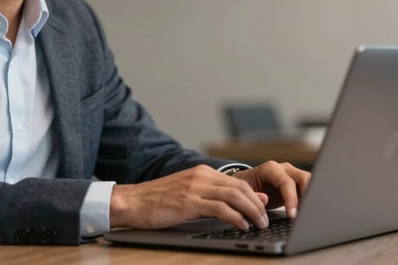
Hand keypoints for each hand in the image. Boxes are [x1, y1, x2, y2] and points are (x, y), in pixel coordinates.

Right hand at [110, 164, 270, 230]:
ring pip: (234, 196)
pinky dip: (235, 217)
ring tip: (258, 224)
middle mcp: (201, 176)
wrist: (132, 201)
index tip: (263, 211)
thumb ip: (216, 196)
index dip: (254, 197)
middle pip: (240, 187)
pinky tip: (241, 225)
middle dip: (257, 205)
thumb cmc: (159, 201)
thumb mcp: (190, 195)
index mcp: (202, 172)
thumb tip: (245, 200)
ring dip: (251, 211)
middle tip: (265, 220)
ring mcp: (194, 187)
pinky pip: (220, 208)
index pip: (237, 182)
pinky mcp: (188, 201)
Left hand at [232, 160, 310, 218]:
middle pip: (304, 178)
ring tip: (308, 215)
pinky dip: (310, 201)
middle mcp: (284, 169)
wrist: (247, 185)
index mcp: (270, 169)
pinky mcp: (298, 184)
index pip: (286, 182)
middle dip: (308, 196)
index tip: (292, 215)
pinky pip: (310, 190)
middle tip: (307, 214)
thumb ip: (254, 196)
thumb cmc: (246, 188)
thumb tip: (265, 200)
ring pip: (311, 183)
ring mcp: (293, 175)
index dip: (291, 199)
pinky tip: (308, 213)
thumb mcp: (245, 192)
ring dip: (312, 198)